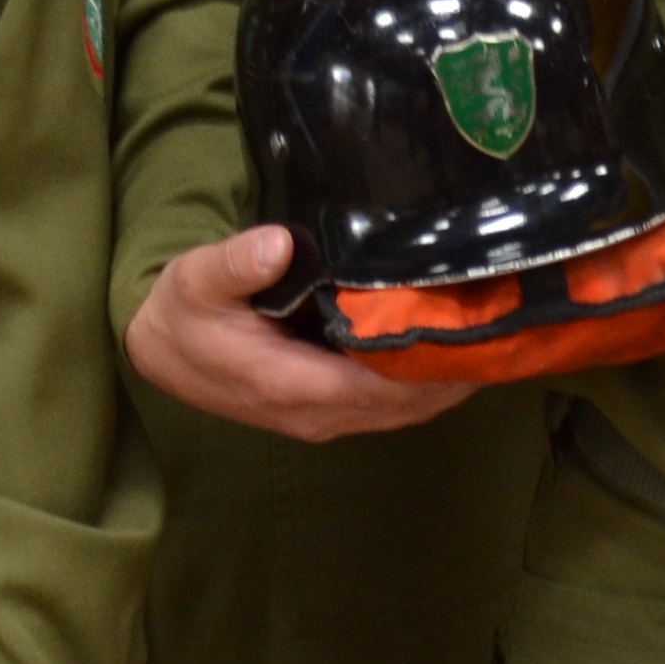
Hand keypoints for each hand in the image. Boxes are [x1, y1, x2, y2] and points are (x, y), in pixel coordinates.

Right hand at [122, 224, 470, 444]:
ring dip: (447, 381)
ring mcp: (323, 419)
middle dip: (455, 372)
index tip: (472, 329)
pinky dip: (425, 385)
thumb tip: (277, 244)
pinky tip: (450, 350)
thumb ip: (235, 264)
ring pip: (404, 410)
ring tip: (492, 335)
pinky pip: (389, 406)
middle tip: (503, 324)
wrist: (160, 351)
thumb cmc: (184, 313)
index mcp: (289, 385)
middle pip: (406, 404)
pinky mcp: (327, 411)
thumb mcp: (196, 279)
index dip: (430, 365)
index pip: (379, 387)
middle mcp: (315, 414)